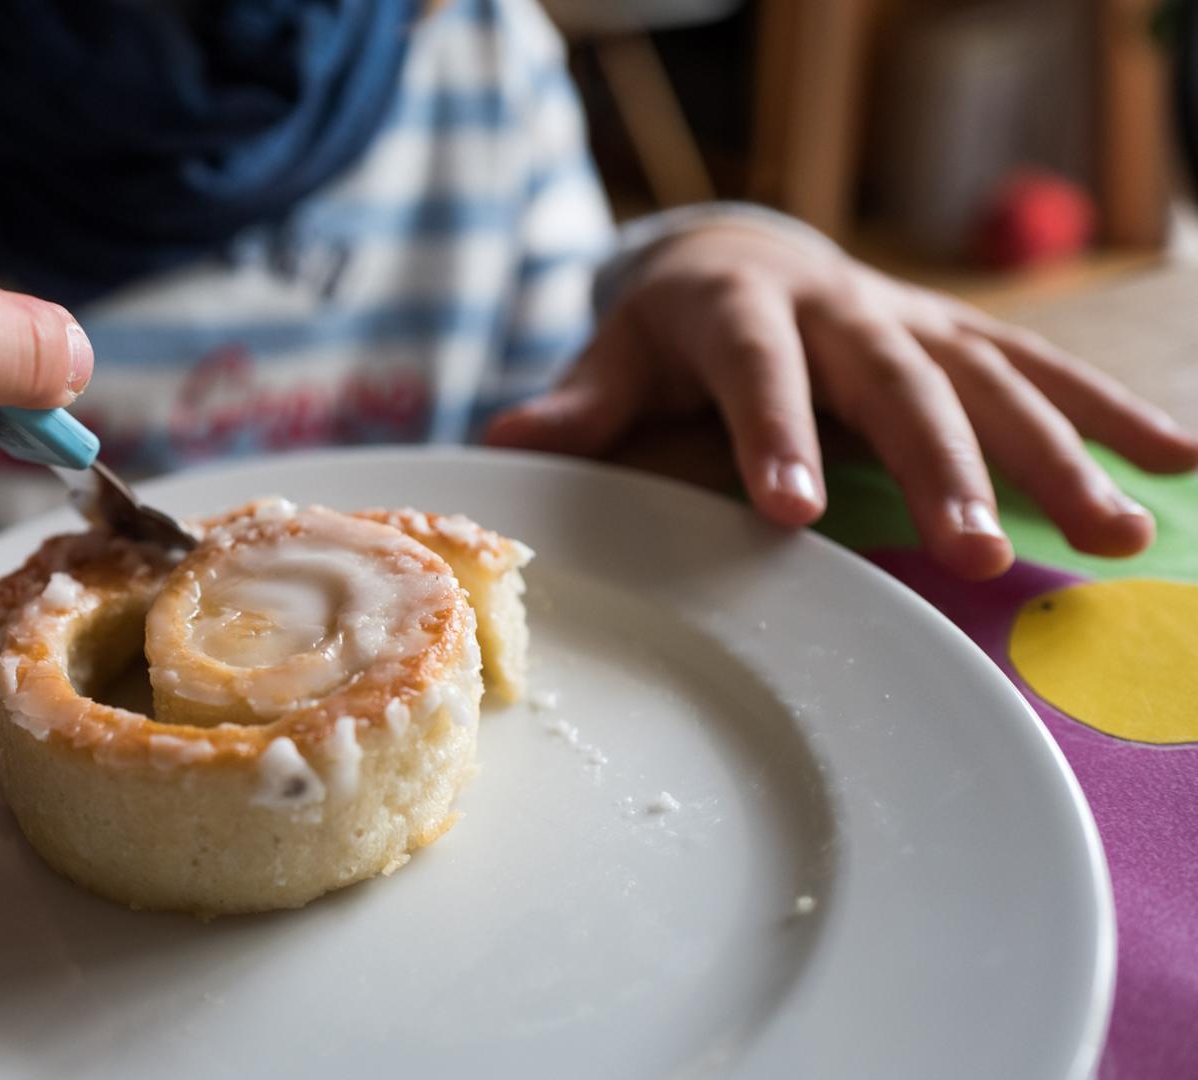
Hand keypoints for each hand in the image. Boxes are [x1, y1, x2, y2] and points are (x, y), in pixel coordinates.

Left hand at [486, 224, 1197, 578]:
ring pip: (993, 382)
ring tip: (1118, 537)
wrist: (740, 256)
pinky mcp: (962, 336)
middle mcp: (841, 310)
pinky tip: (1178, 465)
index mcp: (741, 313)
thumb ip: (582, 401)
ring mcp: (913, 321)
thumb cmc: (673, 327)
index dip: (774, 434)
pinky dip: (1114, 415)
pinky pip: (1047, 373)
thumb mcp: (620, 351)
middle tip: (975, 553)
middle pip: (897, 383)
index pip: (759, 370)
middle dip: (942, 465)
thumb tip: (506, 446)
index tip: (789, 511)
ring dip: (1060, 455)